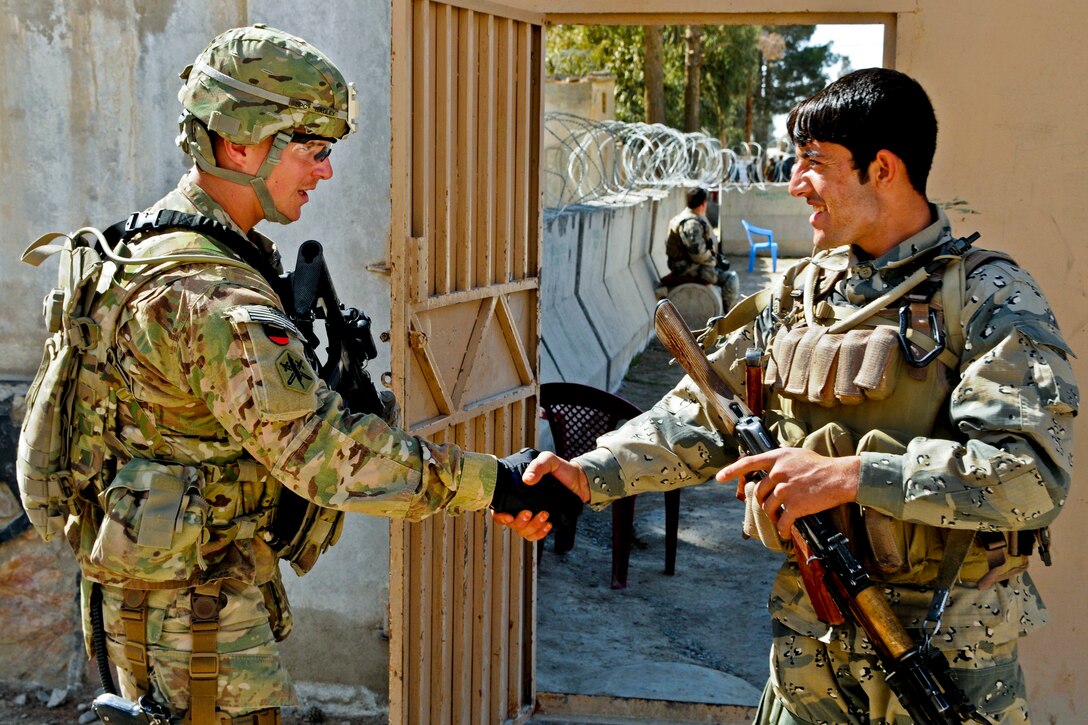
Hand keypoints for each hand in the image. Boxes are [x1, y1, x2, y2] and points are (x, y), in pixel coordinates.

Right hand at [490, 449, 583, 539]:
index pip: (499, 507)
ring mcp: (531, 515)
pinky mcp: (542, 522)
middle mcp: (520, 505)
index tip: (509, 516)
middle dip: (518, 522)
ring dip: (532, 527)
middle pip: (511, 523)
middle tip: (529, 513)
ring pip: (523, 531)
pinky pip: (535, 535)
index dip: (499, 515)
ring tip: (545, 516)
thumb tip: (527, 479)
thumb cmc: (560, 469)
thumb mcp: (549, 460)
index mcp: (515, 491)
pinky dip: (540, 533)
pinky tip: (548, 525)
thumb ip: (538, 465)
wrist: (580, 480)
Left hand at [716, 449, 859, 539]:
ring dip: (773, 517)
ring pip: (768, 508)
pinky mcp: (795, 504)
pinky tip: (786, 533)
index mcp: (777, 458)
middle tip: (772, 508)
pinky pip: (782, 522)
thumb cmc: (820, 466)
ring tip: (781, 520)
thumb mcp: (797, 453)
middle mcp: (778, 472)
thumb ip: (781, 456)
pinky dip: (783, 530)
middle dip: (764, 503)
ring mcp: (785, 489)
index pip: (748, 463)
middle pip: (759, 492)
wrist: (839, 477)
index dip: (731, 471)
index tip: (719, 478)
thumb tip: (772, 455)